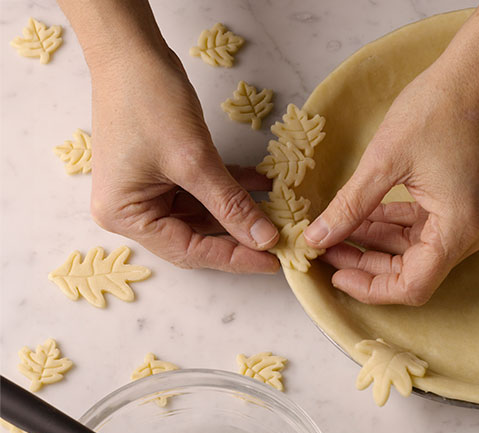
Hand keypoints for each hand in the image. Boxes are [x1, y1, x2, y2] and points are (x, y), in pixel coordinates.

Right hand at [89, 50, 279, 272]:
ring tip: (278, 214)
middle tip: (280, 242)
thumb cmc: (149, 102)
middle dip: (238, 236)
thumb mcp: (194, 160)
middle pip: (195, 236)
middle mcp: (131, 210)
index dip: (234, 258)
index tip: (273, 262)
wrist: (131, 52)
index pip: (188, 251)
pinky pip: (201, 190)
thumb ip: (230, 204)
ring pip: (202, 214)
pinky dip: (230, 187)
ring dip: (238, 211)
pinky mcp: (162, 171)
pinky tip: (262, 184)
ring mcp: (146, 190)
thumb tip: (264, 239)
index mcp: (125, 216)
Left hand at [304, 53, 478, 304]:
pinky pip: (434, 225)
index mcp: (461, 227)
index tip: (336, 276)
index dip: (370, 287)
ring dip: (382, 242)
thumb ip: (349, 206)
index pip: (414, 285)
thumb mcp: (384, 161)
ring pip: (423, 247)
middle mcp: (477, 230)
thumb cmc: (439, 107)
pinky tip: (367, 214)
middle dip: (370, 263)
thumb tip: (316, 238)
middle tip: (328, 250)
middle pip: (417, 268)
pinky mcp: (476, 200)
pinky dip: (401, 223)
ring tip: (340, 230)